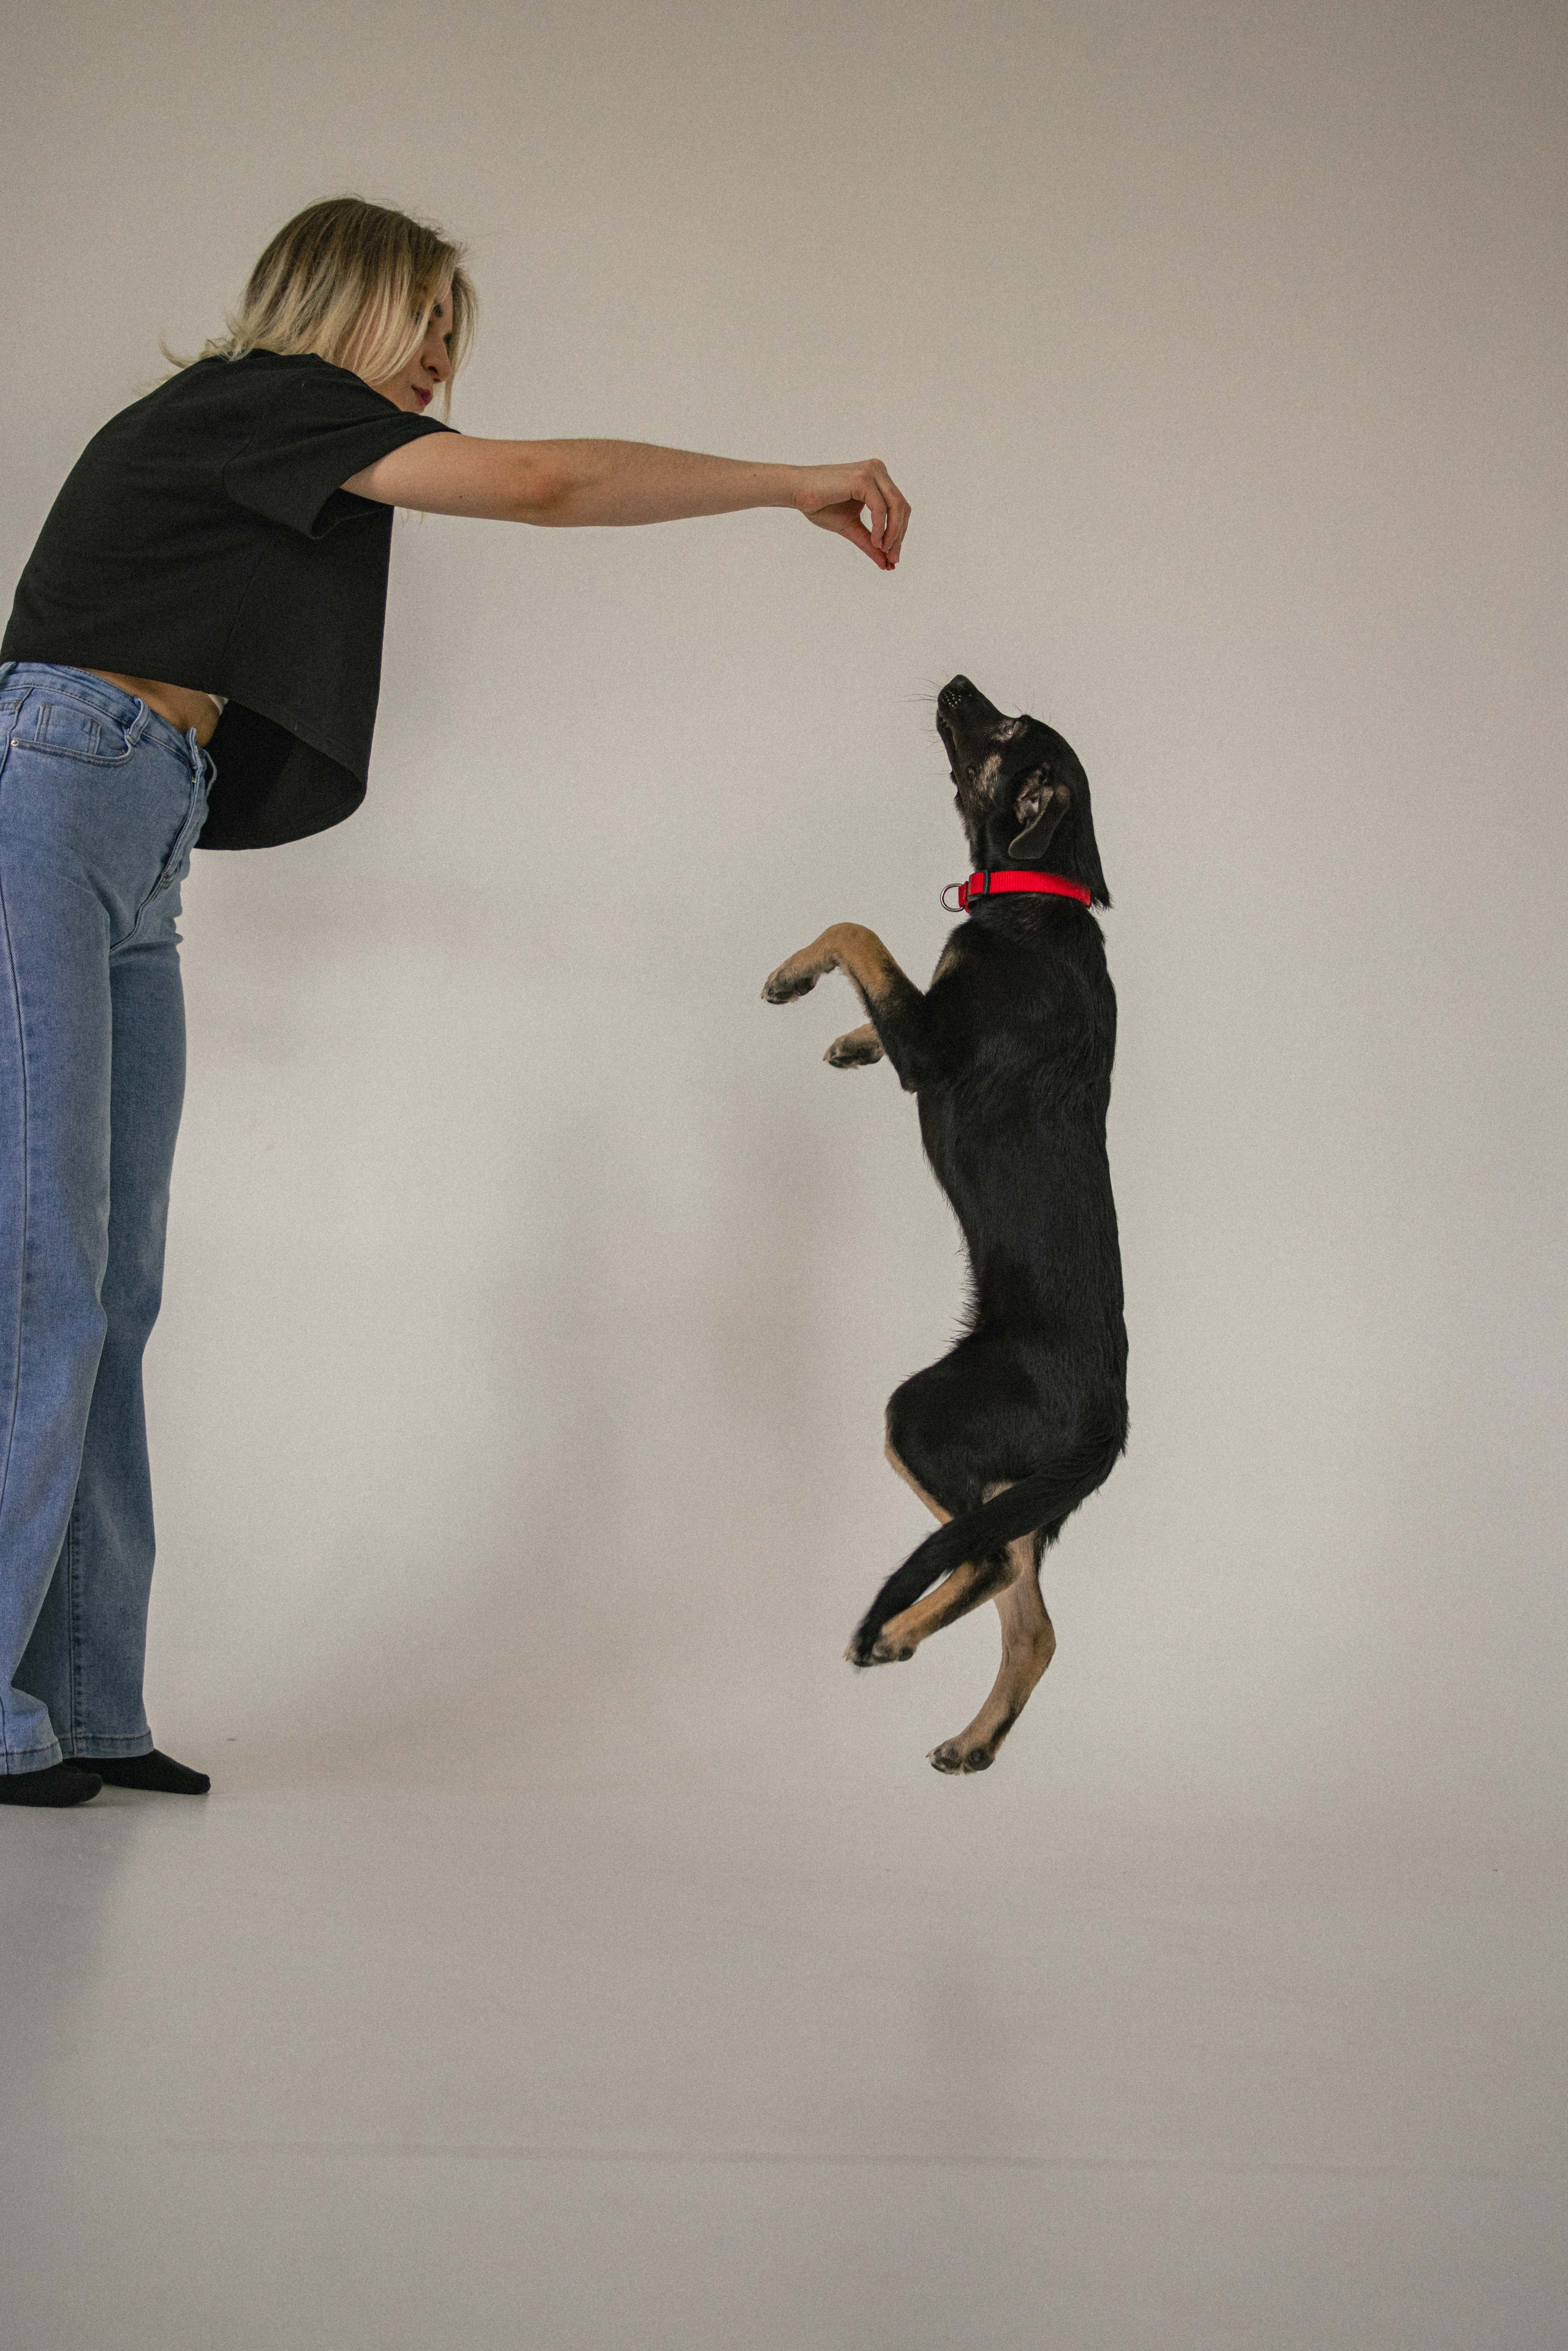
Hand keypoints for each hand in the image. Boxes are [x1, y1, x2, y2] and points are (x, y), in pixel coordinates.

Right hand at [792, 460, 910, 569]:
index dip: (899, 533)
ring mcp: (872, 472)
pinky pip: (880, 507)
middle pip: (902, 507)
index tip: (893, 558)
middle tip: (892, 560)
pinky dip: (880, 527)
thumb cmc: (820, 505)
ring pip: (896, 506)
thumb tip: (887, 564)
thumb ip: (870, 542)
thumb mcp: (851, 527)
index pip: (899, 508)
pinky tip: (876, 541)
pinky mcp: (862, 478)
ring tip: (883, 551)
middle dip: (899, 536)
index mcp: (878, 479)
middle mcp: (878, 471)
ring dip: (893, 533)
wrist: (797, 492)